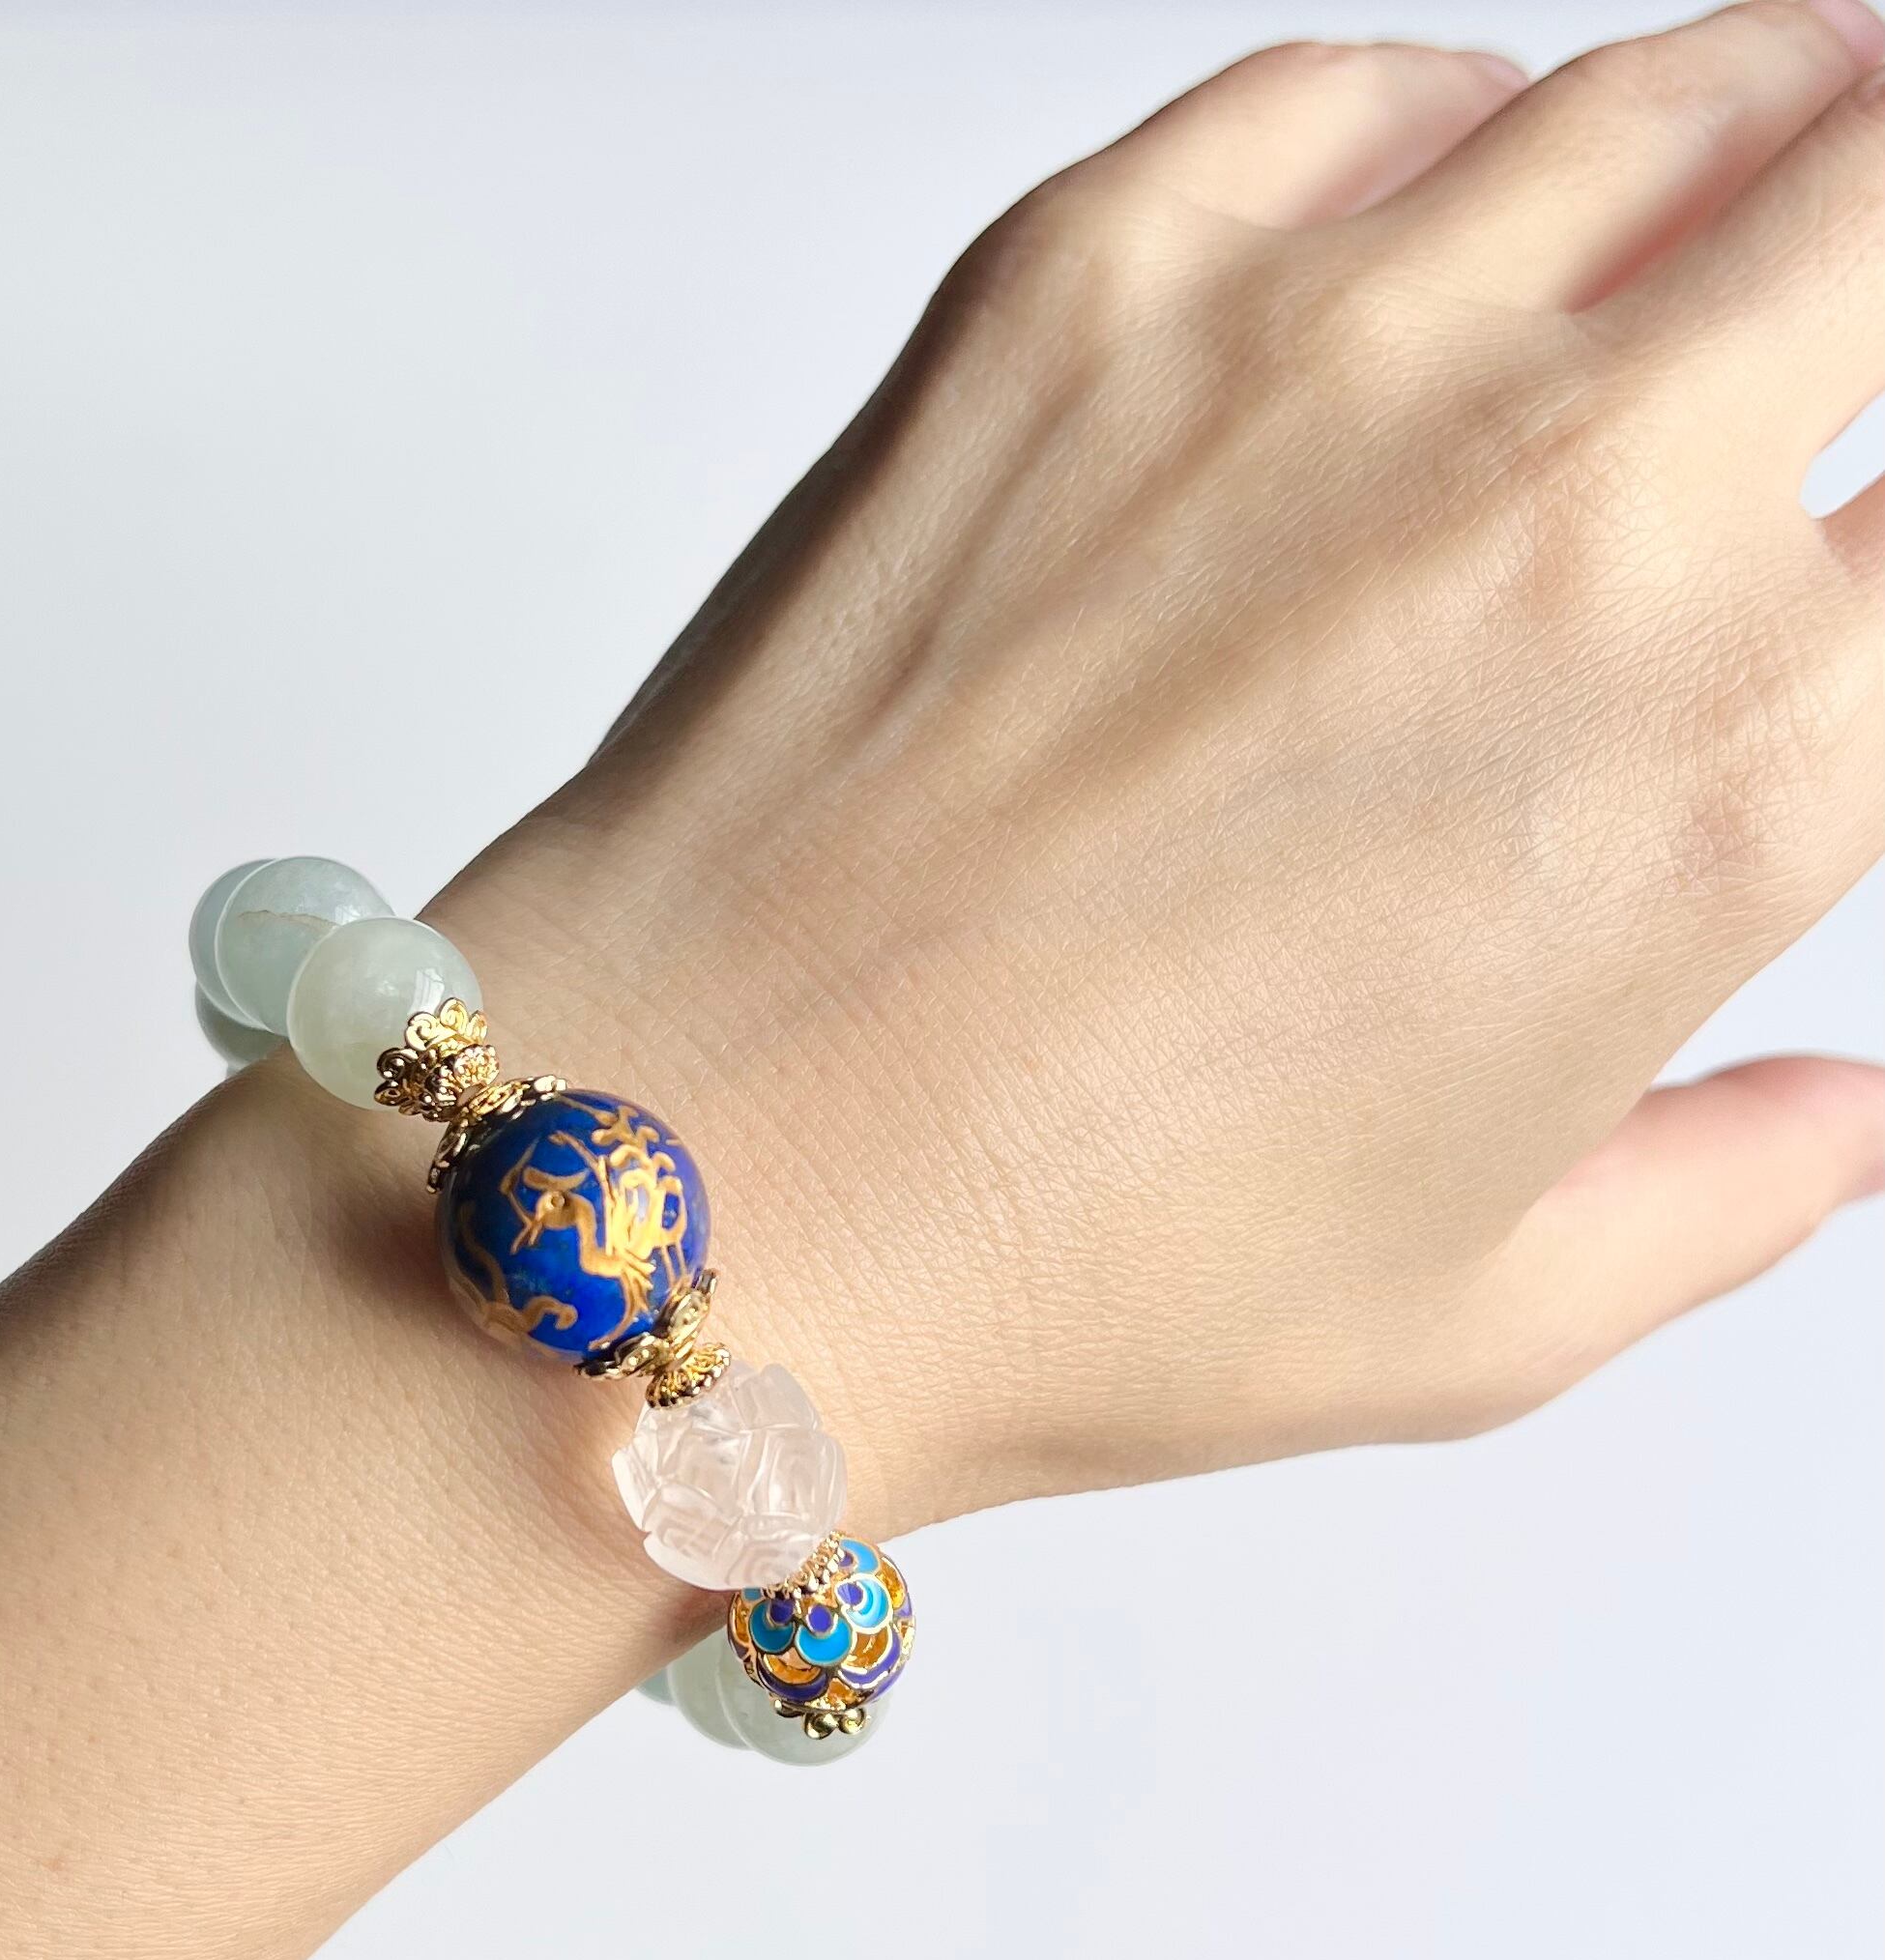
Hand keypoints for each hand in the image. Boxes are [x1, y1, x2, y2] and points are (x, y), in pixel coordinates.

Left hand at [431, 8, 1884, 1535]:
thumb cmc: (1052, 1262)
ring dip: (1752, 111)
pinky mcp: (1076, 290)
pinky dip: (1440, 117)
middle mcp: (1553, 516)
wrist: (712, 1162)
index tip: (1865, 537)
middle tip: (1867, 250)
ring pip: (1651, 106)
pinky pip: (1344, 98)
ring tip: (1757, 141)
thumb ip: (1720, 1193)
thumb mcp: (1472, 1317)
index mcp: (1711, 775)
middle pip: (1872, 210)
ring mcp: (1307, 361)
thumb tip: (1841, 1120)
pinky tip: (1444, 179)